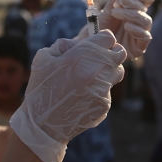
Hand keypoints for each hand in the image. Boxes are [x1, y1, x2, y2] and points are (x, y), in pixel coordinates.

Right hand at [9, 30, 126, 161]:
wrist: (42, 124)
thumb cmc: (41, 88)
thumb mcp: (44, 58)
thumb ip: (65, 44)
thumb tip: (81, 42)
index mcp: (81, 56)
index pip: (109, 38)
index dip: (103, 37)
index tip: (98, 42)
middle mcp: (96, 71)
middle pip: (119, 54)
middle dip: (111, 52)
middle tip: (100, 56)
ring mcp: (103, 90)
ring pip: (117, 73)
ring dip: (108, 71)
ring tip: (90, 77)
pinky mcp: (104, 105)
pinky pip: (108, 91)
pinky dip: (99, 90)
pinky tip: (83, 96)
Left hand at [76, 0, 154, 58]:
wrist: (91, 45)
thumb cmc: (99, 28)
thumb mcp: (105, 12)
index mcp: (134, 10)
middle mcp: (139, 21)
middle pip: (145, 8)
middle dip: (132, 2)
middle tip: (118, 1)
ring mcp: (140, 34)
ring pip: (146, 21)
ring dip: (132, 14)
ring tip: (116, 13)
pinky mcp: (139, 47)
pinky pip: (145, 37)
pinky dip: (137, 30)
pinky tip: (127, 26)